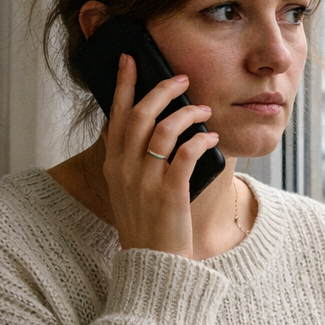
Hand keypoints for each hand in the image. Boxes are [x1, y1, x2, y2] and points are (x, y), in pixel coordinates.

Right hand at [102, 54, 219, 258]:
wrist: (153, 265)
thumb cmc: (146, 226)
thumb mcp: (127, 191)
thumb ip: (131, 161)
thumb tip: (148, 129)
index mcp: (113, 166)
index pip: (115, 115)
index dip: (123, 84)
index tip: (130, 59)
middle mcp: (125, 170)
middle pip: (140, 114)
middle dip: (161, 89)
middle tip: (182, 78)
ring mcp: (145, 182)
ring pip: (164, 129)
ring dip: (187, 113)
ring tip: (204, 109)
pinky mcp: (170, 194)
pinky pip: (186, 154)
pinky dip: (200, 139)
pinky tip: (211, 136)